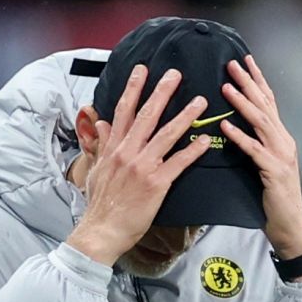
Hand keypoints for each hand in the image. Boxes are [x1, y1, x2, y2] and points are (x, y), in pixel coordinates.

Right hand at [67, 65, 212, 265]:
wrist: (101, 231)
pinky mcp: (156, 184)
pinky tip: (205, 142)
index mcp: (113, 149)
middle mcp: (127, 153)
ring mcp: (142, 167)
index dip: (133, 89)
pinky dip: (192, 152)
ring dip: (185, 116)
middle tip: (175, 74)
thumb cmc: (99, 204)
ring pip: (166, 135)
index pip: (123, 112)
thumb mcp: (96, 170)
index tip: (142, 70)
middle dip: (162, 92)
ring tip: (200, 101)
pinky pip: (178, 163)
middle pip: (146, 116)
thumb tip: (102, 125)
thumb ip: (102, 145)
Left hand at [220, 55, 301, 259]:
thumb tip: (238, 126)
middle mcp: (284, 141)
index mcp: (281, 138)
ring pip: (261, 122)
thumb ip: (257, 144)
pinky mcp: (274, 172)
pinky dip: (240, 136)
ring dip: (243, 103)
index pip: (269, 102)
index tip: (245, 60)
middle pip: (265, 105)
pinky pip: (254, 150)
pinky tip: (226, 126)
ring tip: (226, 87)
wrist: (289, 225)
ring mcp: (281, 155)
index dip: (258, 80)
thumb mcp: (266, 165)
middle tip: (232, 63)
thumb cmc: (274, 197)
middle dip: (249, 82)